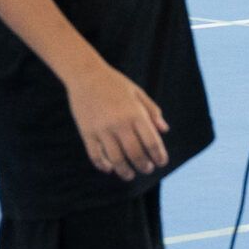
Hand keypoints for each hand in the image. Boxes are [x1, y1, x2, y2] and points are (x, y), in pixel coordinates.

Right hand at [65, 61, 168, 179]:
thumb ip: (152, 111)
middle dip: (144, 166)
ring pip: (116, 159)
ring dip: (125, 171)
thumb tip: (164, 130)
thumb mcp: (137, 92)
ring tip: (129, 175)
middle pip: (135, 154)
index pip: (152, 142)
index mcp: (135, 113)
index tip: (161, 162)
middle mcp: (119, 123)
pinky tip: (109, 168)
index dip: (159, 156)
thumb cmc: (114, 83)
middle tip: (147, 169)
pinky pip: (96, 155)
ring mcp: (102, 129)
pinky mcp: (87, 132)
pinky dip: (103, 166)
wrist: (85, 73)